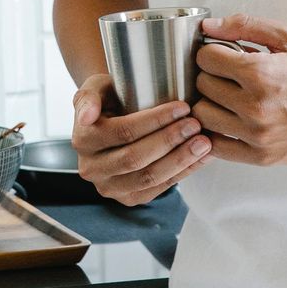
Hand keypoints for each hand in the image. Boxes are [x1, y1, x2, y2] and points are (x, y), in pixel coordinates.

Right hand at [69, 73, 213, 205]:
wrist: (111, 121)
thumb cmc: (109, 99)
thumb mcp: (95, 88)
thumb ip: (89, 97)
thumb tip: (86, 116)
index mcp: (82, 139)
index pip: (123, 132)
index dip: (155, 121)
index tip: (182, 107)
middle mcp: (91, 168)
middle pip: (136, 158)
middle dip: (170, 141)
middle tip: (196, 124)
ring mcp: (109, 187)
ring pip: (149, 178)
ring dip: (181, 160)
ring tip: (204, 142)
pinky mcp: (128, 199)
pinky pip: (159, 189)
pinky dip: (183, 173)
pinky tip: (201, 157)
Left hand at [191, 14, 286, 165]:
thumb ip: (246, 25)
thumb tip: (209, 26)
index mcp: (259, 73)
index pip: (205, 58)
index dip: (212, 52)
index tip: (224, 55)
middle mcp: (254, 106)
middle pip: (202, 86)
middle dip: (211, 76)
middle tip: (228, 76)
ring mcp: (256, 134)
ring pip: (203, 116)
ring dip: (211, 104)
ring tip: (229, 98)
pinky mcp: (260, 156)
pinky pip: (216, 146)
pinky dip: (216, 133)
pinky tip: (230, 121)